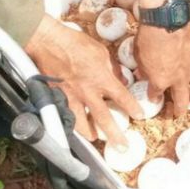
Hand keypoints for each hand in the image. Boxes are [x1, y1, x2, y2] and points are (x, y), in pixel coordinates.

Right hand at [25, 15, 143, 149]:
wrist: (49, 42)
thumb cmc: (76, 43)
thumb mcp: (102, 52)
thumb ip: (113, 68)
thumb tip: (122, 79)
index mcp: (102, 78)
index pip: (121, 97)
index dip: (132, 108)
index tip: (140, 116)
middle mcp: (88, 91)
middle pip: (103, 118)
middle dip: (114, 134)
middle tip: (122, 146)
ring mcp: (71, 97)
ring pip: (80, 123)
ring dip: (88, 133)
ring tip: (94, 138)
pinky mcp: (57, 97)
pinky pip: (65, 115)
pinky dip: (70, 123)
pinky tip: (73, 126)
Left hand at [135, 0, 189, 117]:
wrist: (164, 20)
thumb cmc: (148, 36)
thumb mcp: (138, 55)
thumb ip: (143, 68)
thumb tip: (143, 72)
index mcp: (160, 80)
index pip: (156, 95)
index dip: (154, 96)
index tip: (153, 95)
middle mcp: (177, 78)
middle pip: (181, 101)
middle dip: (179, 110)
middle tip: (178, 113)